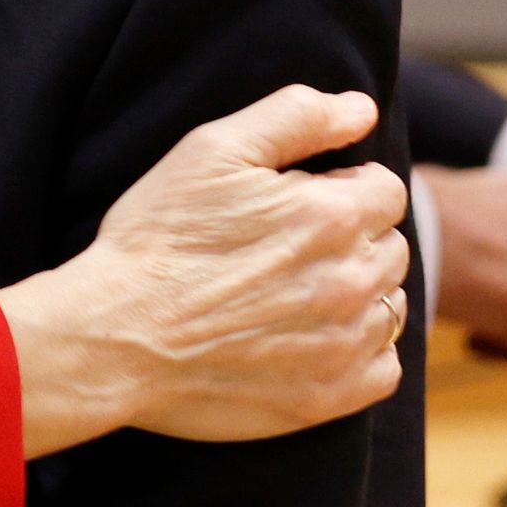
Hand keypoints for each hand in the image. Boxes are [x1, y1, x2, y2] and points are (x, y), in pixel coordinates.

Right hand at [0, 86, 409, 449]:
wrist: (114, 336)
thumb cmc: (157, 238)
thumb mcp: (210, 152)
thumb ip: (295, 117)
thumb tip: (362, 109)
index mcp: (332, 216)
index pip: (387, 191)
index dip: (339, 189)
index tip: (293, 204)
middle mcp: (352, 281)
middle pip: (392, 247)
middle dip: (352, 240)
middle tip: (283, 249)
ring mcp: (345, 345)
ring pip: (390, 305)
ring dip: (356, 294)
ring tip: (290, 294)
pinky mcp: (330, 396)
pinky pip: (383, 368)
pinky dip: (359, 352)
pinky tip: (306, 338)